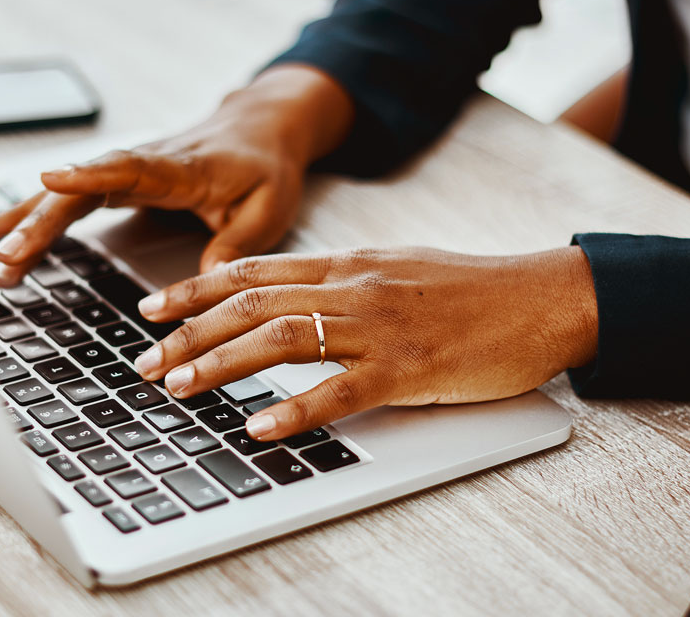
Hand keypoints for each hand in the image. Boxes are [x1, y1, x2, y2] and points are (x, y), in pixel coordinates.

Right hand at [0, 65, 354, 286]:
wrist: (261, 126)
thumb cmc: (266, 166)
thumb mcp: (269, 208)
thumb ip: (236, 245)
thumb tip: (203, 285)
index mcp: (182, 168)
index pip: (130, 167)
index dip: (89, 173)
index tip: (49, 180)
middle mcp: (145, 163)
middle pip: (83, 189)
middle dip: (42, 220)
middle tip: (6, 255)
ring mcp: (127, 170)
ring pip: (69, 193)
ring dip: (28, 221)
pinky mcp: (118, 180)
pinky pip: (71, 198)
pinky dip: (34, 215)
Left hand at [131, 246, 597, 440]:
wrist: (543, 298)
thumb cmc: (474, 290)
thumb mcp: (397, 269)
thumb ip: (344, 282)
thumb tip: (293, 298)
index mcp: (349, 263)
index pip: (255, 270)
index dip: (196, 287)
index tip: (154, 306)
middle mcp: (353, 288)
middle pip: (252, 303)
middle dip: (189, 332)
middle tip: (146, 359)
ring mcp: (379, 327)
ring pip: (280, 338)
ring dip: (220, 364)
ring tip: (178, 386)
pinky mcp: (409, 369)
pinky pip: (339, 391)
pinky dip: (294, 410)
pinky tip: (260, 427)